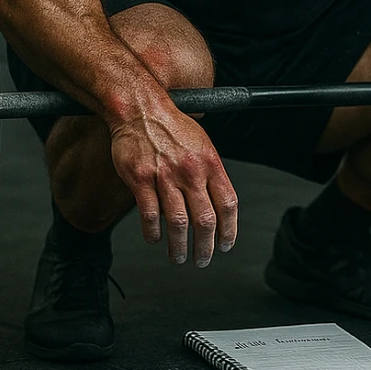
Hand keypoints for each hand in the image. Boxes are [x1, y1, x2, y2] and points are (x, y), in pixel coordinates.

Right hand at [108, 97, 237, 266]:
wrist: (141, 109)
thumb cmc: (172, 126)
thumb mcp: (202, 144)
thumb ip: (210, 173)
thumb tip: (216, 204)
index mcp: (210, 163)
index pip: (228, 204)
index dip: (229, 230)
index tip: (225, 244)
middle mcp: (191, 171)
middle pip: (206, 220)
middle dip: (206, 247)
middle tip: (202, 259)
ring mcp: (165, 176)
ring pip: (179, 223)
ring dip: (180, 247)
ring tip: (178, 257)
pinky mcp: (141, 180)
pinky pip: (150, 216)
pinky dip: (154, 233)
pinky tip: (155, 239)